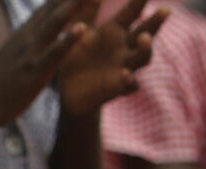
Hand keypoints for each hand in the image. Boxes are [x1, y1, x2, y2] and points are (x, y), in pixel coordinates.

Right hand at [0, 0, 94, 125]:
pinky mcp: (35, 72)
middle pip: (55, 5)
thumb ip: (26, 40)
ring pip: (56, 22)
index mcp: (25, 32)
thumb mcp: (12, 53)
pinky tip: (82, 29)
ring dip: (74, 4)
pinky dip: (68, 40)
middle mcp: (28, 36)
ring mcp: (31, 53)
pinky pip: (54, 53)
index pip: (50, 4)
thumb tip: (36, 31)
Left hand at [58, 0, 168, 114]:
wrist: (70, 93)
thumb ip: (82, 20)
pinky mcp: (118, 87)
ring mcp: (124, 67)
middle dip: (155, 22)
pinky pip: (130, 84)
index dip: (138, 1)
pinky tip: (125, 74)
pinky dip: (129, 80)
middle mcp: (124, 48)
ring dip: (146, 48)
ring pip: (143, 57)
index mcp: (114, 32)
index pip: (131, 13)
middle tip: (165, 9)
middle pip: (146, 32)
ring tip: (144, 38)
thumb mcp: (76, 39)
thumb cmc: (75, 60)